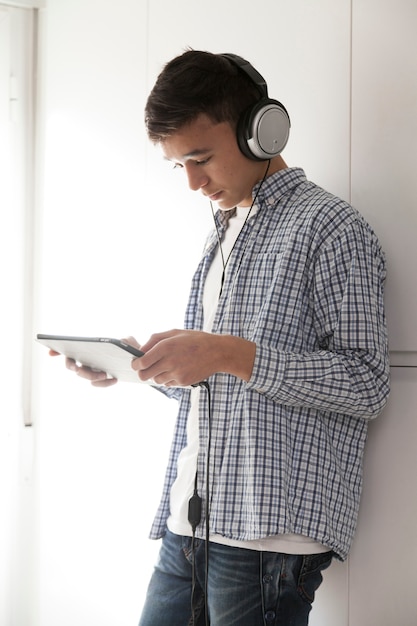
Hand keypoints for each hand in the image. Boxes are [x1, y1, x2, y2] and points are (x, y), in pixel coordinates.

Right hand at [47, 338, 140, 387]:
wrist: (139, 362)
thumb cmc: (130, 348)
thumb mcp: (128, 341)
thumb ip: (122, 340)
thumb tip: (115, 343)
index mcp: (87, 347)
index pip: (68, 348)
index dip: (56, 350)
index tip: (50, 352)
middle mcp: (86, 359)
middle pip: (72, 364)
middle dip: (72, 366)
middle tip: (76, 367)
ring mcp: (92, 370)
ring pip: (84, 375)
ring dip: (91, 375)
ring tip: (104, 373)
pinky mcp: (100, 379)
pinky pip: (97, 383)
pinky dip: (104, 383)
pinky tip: (114, 379)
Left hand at [131, 329, 255, 386]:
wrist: (217, 352)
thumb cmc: (195, 340)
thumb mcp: (174, 333)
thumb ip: (155, 340)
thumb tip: (141, 351)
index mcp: (165, 347)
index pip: (141, 362)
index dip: (135, 364)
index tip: (136, 363)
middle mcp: (169, 362)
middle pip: (144, 375)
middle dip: (142, 372)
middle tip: (146, 368)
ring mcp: (177, 374)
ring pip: (156, 380)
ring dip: (157, 374)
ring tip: (168, 365)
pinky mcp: (183, 382)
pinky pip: (168, 383)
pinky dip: (169, 378)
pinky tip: (178, 369)